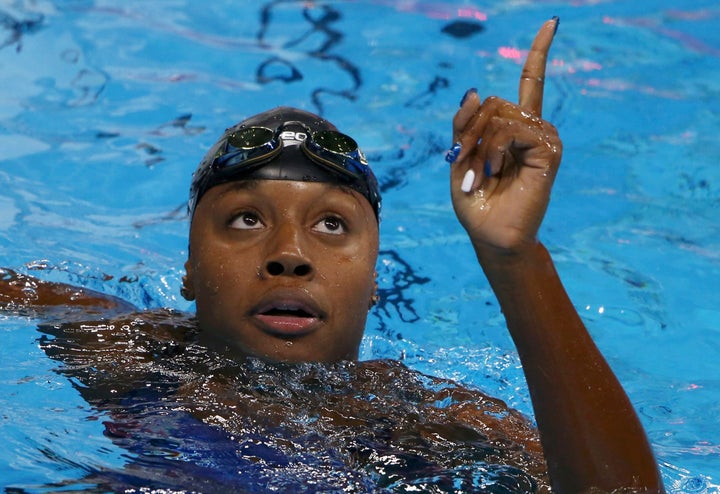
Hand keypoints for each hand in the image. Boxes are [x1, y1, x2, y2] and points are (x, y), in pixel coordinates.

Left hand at [449, 18, 561, 255]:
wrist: (490, 235)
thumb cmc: (476, 201)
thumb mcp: (460, 156)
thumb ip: (465, 124)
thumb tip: (476, 88)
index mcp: (513, 128)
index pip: (530, 82)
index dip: (539, 52)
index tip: (552, 22)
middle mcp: (532, 127)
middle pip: (494, 101)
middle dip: (470, 131)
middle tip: (466, 163)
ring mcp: (543, 138)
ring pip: (500, 115)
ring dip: (480, 146)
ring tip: (482, 174)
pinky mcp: (549, 150)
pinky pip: (513, 129)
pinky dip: (495, 149)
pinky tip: (497, 170)